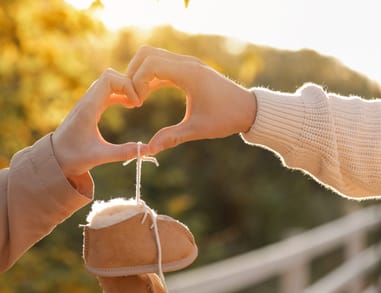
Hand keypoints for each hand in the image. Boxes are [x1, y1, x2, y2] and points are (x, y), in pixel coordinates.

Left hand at [52, 68, 147, 178]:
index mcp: (88, 108)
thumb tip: (148, 150)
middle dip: (128, 84)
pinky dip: (118, 93)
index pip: (110, 79)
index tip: (137, 104)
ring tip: (136, 104)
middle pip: (110, 76)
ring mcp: (87, 103)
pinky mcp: (88, 107)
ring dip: (123, 88)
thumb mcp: (99, 157)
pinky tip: (128, 105)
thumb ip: (123, 152)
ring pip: (108, 82)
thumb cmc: (72, 158)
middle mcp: (87, 101)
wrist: (53, 159)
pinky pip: (105, 91)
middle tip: (139, 102)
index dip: (127, 85)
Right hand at [127, 46, 256, 153]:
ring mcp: (187, 64)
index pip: (150, 64)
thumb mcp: (197, 129)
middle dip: (133, 73)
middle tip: (133, 97)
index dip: (137, 82)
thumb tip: (149, 150)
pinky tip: (147, 94)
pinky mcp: (188, 69)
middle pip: (147, 54)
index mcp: (189, 73)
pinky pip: (162, 65)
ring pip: (153, 56)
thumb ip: (171, 137)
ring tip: (138, 97)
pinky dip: (150, 76)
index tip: (137, 104)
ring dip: (140, 73)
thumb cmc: (225, 118)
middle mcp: (187, 63)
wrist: (248, 109)